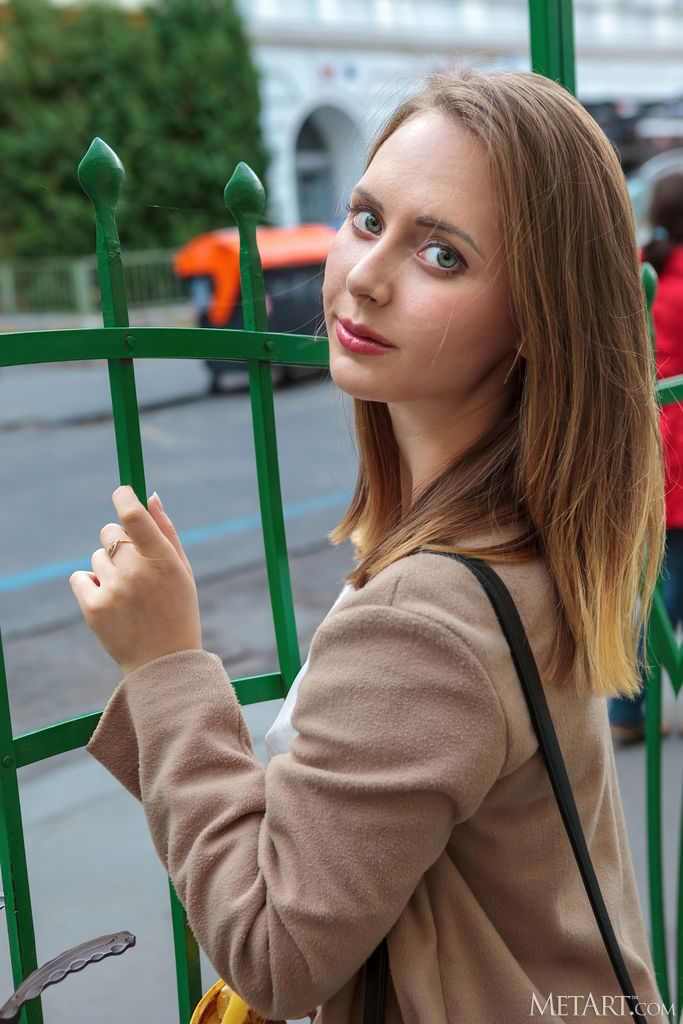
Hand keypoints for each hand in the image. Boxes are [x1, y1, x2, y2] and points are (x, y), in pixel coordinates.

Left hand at [70, 486, 201, 674]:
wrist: (163, 663)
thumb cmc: (177, 611)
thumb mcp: (182, 571)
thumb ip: (166, 531)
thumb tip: (149, 496)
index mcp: (164, 561)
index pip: (134, 517)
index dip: (124, 498)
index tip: (122, 492)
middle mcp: (137, 573)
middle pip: (109, 533)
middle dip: (116, 542)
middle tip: (133, 566)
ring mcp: (114, 591)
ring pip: (96, 557)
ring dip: (107, 568)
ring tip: (127, 593)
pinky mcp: (93, 608)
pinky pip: (80, 576)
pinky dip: (90, 584)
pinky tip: (109, 601)